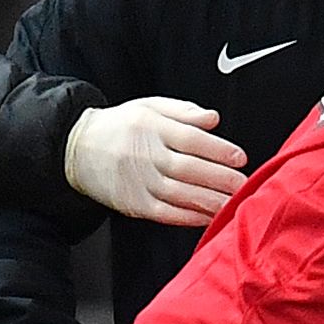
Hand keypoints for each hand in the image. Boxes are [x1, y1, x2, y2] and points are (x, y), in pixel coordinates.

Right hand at [65, 98, 245, 225]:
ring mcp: (139, 182)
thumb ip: (184, 112)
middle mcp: (146, 155)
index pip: (191, 139)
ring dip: (211, 201)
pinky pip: (167, 212)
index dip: (218, 150)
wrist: (77, 149)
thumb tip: (213, 119)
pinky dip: (190, 217)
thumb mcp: (149, 107)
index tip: (240, 158)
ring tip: (234, 203)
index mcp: (152, 128)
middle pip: (190, 168)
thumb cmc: (119, 127)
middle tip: (245, 184)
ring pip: (181, 194)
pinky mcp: (134, 203)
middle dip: (221, 179)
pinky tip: (209, 217)